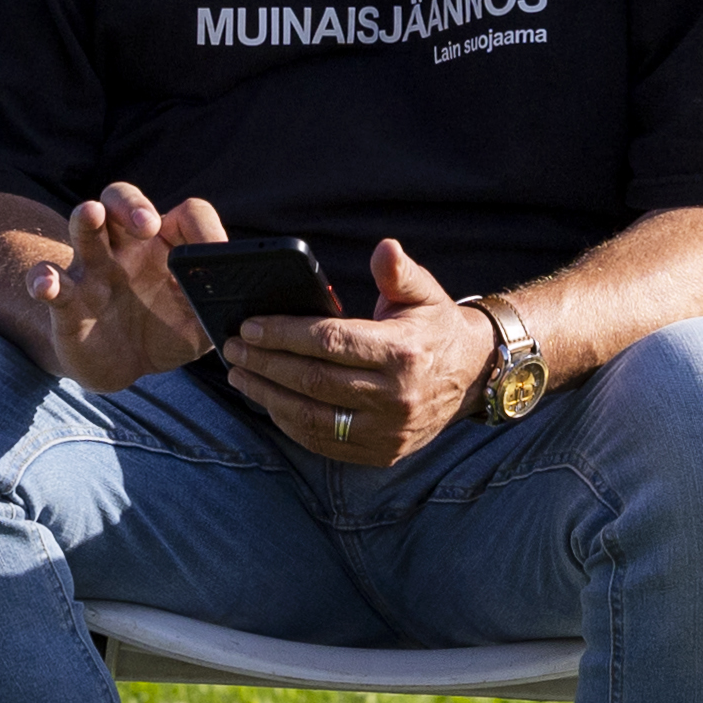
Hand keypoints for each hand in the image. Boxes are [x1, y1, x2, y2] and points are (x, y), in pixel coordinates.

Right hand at [27, 183, 228, 392]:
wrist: (121, 366)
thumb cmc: (166, 333)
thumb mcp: (200, 325)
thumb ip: (218, 309)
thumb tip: (244, 298)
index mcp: (167, 247)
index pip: (186, 215)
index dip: (202, 228)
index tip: (213, 253)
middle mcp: (127, 247)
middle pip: (123, 200)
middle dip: (133, 205)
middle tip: (147, 226)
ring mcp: (93, 270)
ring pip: (85, 227)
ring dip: (86, 218)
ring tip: (90, 213)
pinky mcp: (66, 301)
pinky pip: (49, 282)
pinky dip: (44, 280)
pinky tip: (47, 284)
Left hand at [217, 237, 497, 466]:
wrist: (471, 377)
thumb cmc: (434, 327)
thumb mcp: (423, 292)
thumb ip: (398, 271)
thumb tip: (384, 249)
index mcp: (402, 353)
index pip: (329, 342)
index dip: (284, 334)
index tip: (248, 325)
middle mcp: (397, 397)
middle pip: (313, 381)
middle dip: (265, 362)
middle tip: (232, 348)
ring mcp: (389, 432)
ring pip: (312, 417)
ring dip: (267, 396)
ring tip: (239, 374)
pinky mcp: (382, 453)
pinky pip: (324, 442)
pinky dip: (290, 423)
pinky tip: (268, 401)